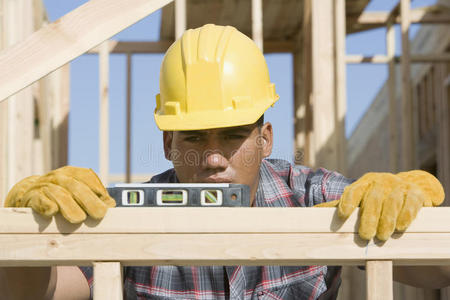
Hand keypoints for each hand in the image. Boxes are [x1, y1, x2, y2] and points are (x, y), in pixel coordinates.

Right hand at [4, 166, 115, 222]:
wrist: (27, 193)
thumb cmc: (59, 195)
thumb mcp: (76, 192)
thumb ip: (93, 197)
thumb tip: (111, 205)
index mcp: (72, 173)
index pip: (86, 176)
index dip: (97, 187)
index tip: (107, 201)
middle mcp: (59, 177)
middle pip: (75, 186)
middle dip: (88, 200)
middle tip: (99, 214)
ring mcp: (44, 186)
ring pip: (58, 194)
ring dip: (69, 206)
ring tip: (79, 219)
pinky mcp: (32, 197)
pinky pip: (39, 200)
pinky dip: (45, 204)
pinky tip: (53, 211)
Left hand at [316, 170, 443, 240]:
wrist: (408, 189)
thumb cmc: (376, 199)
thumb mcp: (359, 200)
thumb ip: (339, 206)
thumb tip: (311, 213)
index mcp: (363, 184)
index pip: (353, 191)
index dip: (347, 202)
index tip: (343, 215)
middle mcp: (380, 182)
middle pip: (373, 199)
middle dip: (369, 218)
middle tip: (366, 236)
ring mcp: (398, 186)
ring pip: (392, 202)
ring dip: (387, 220)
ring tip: (382, 236)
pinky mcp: (414, 193)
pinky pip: (410, 203)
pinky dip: (406, 215)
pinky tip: (401, 227)